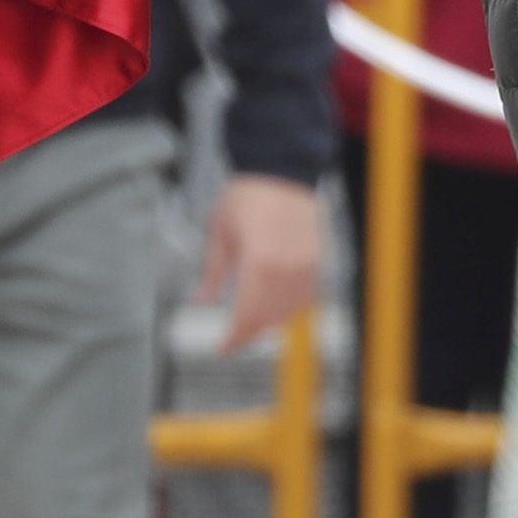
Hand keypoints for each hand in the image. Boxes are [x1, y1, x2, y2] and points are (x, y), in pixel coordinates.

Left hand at [199, 173, 326, 348]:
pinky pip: (305, 297)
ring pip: (289, 312)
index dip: (234, 340)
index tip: (222, 349)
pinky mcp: (317, 260)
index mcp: (259, 265)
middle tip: (232, 341)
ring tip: (251, 325)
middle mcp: (286, 270)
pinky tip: (276, 307)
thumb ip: (213, 273)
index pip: (247, 318)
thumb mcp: (220, 234)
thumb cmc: (248, 195)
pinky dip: (290, 307)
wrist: (280, 169)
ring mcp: (305, 266)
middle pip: (268, 320)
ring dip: (269, 323)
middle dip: (249, 334)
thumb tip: (201, 301)